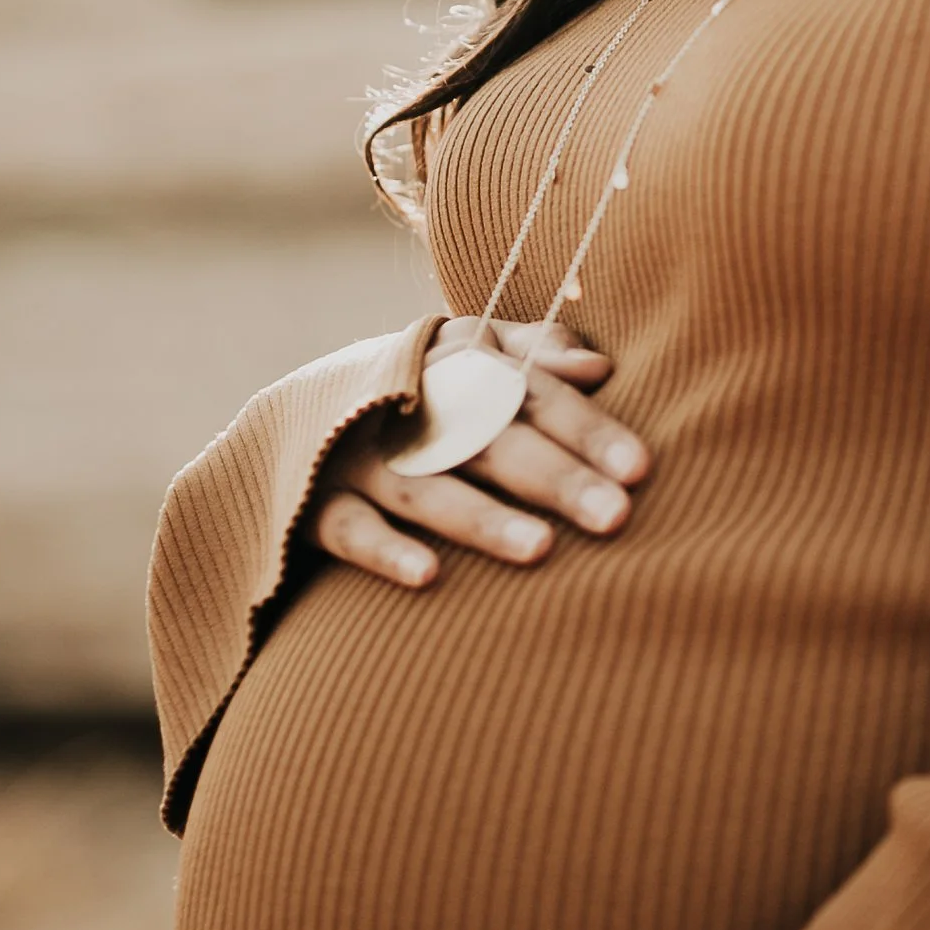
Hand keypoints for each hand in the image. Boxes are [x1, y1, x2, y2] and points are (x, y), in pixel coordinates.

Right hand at [311, 319, 650, 591]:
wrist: (288, 416)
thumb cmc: (415, 391)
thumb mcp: (462, 353)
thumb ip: (529, 353)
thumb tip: (598, 367)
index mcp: (451, 359)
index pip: (529, 391)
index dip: (585, 428)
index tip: (641, 469)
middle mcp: (405, 403)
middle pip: (487, 438)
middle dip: (553, 476)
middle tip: (614, 517)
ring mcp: (355, 454)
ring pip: (425, 487)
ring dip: (481, 518)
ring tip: (540, 550)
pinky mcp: (312, 503)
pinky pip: (350, 529)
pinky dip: (386, 551)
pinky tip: (430, 576)